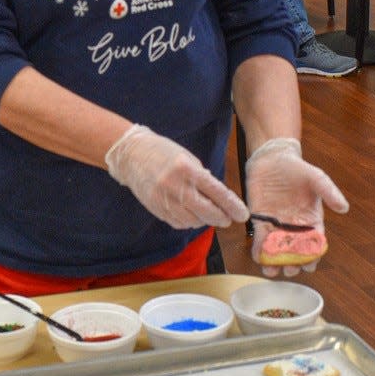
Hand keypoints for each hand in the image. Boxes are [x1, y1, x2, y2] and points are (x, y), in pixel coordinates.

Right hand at [106, 124, 248, 230]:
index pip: (217, 193)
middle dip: (222, 218)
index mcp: (187, 170)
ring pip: (194, 221)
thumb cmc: (163, 152)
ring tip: (208, 214)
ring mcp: (164, 200)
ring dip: (205, 220)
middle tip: (228, 219)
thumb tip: (219, 198)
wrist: (131, 155)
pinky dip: (189, 222)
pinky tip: (192, 215)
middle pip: (207, 212)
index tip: (243, 214)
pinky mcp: (156, 209)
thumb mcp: (188, 158)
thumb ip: (203, 178)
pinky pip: (179, 223)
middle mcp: (176, 187)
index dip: (232, 206)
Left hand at [244, 138, 347, 276]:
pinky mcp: (260, 220)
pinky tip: (258, 257)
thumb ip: (329, 192)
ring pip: (276, 250)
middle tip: (290, 270)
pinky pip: (260, 239)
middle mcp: (294, 226)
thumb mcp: (316, 177)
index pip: (313, 243)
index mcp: (311, 220)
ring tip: (272, 271)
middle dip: (293, 263)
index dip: (312, 255)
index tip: (310, 265)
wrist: (272, 158)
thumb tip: (344, 208)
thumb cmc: (297, 168)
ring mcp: (276, 225)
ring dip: (274, 262)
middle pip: (294, 251)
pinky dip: (259, 249)